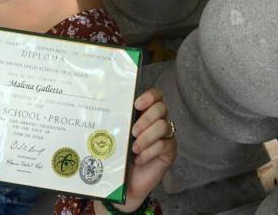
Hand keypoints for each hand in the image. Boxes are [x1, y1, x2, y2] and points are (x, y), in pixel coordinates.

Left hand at [96, 88, 176, 213]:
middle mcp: (158, 121)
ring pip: (163, 126)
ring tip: (134, 148)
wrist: (126, 183)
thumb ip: (119, 122)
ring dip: (146, 137)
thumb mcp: (118, 135)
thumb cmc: (120, 155)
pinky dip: (149, 152)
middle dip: (146, 119)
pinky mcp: (170, 152)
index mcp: (145, 113)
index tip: (136, 104)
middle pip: (161, 108)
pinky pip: (164, 145)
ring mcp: (166, 136)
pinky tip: (139, 159)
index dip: (149, 96)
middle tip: (132, 132)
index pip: (156, 95)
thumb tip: (108, 109)